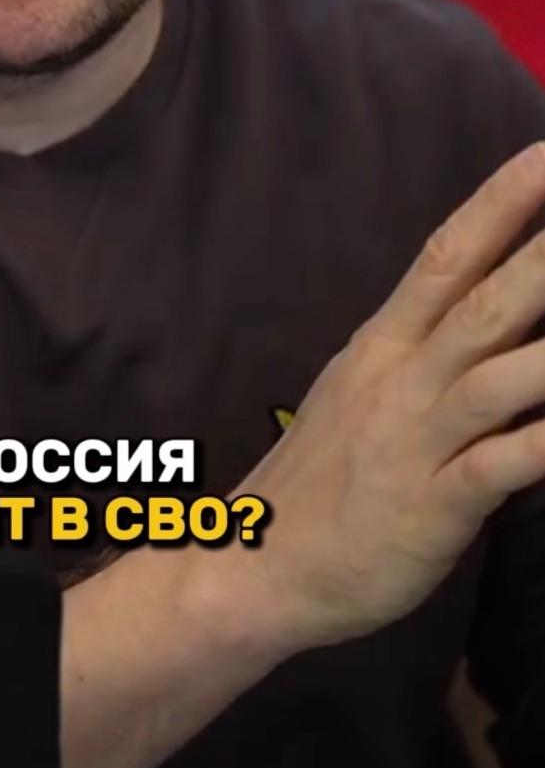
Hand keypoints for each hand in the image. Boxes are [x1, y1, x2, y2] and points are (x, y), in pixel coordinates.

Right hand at [239, 141, 544, 649]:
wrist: (251, 566)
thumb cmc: (322, 483)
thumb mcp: (367, 395)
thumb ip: (430, 352)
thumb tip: (501, 310)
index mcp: (384, 344)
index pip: (447, 253)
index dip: (502, 201)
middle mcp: (400, 378)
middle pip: (484, 299)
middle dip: (544, 248)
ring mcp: (413, 440)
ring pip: (497, 375)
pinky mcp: (429, 507)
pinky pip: (498, 466)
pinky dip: (542, 443)